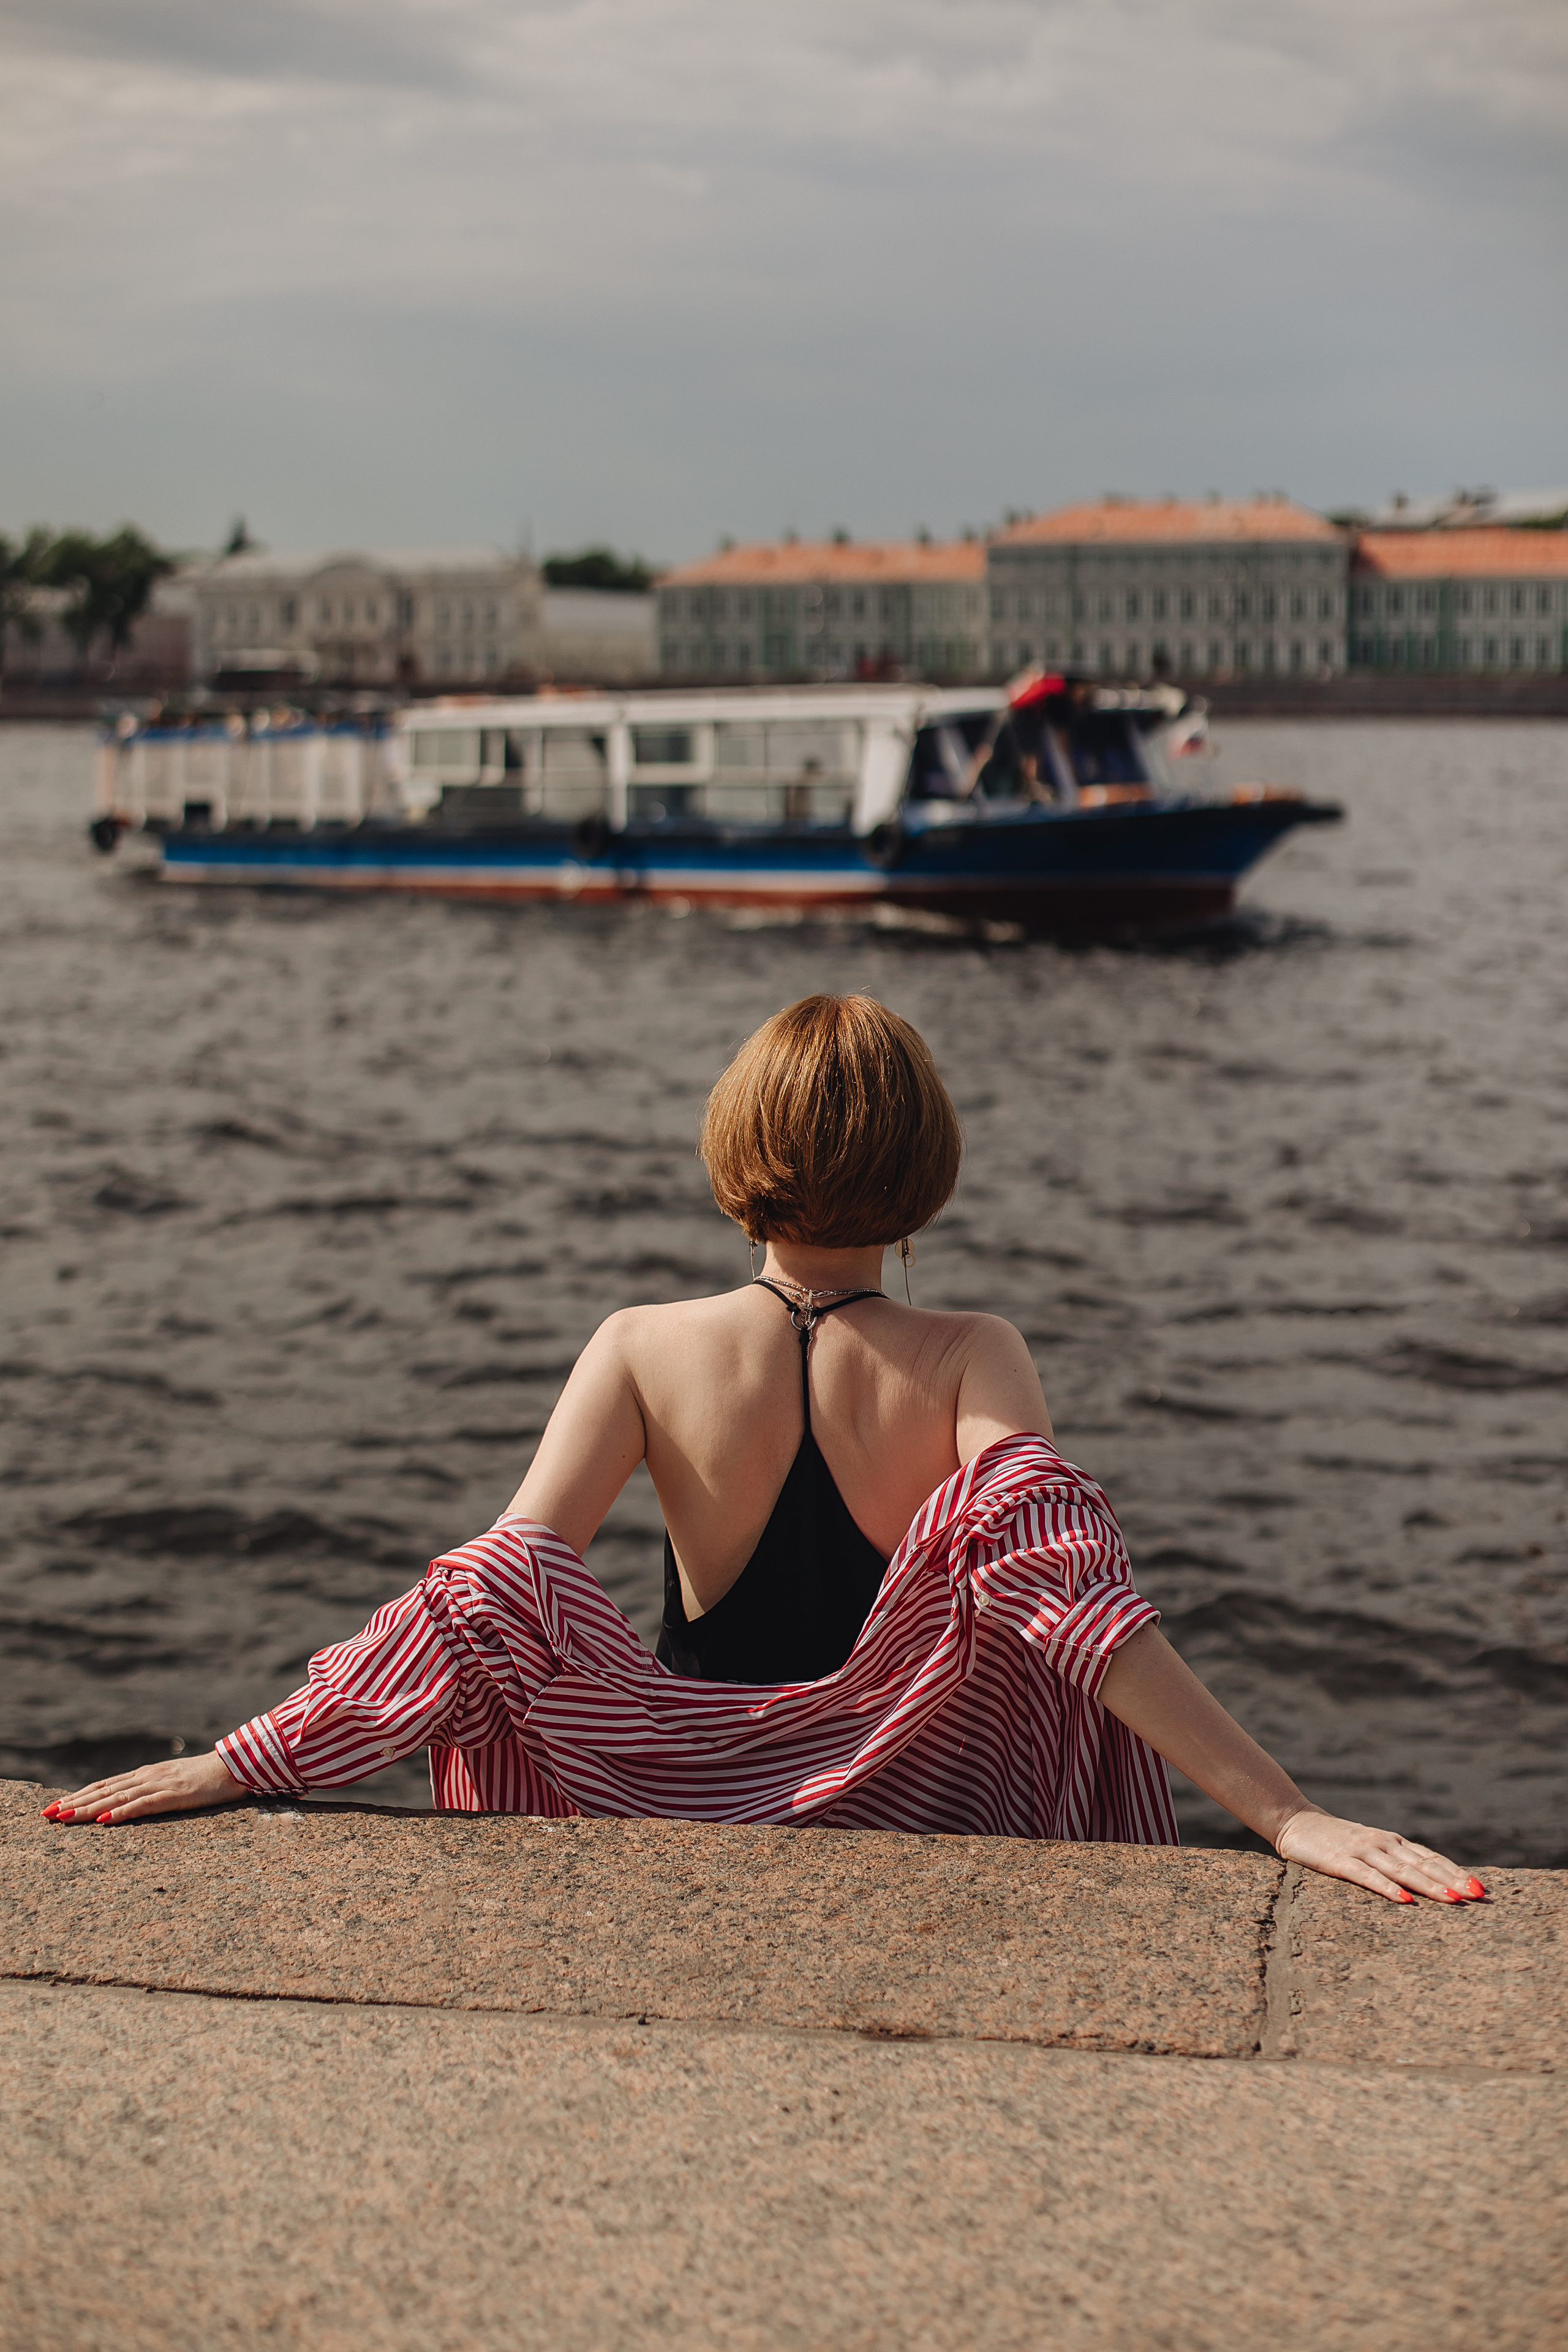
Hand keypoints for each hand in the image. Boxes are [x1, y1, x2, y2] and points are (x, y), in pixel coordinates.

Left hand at [42, 1752, 246, 1826]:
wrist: (236, 1766)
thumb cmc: (207, 1777)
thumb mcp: (174, 1781)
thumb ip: (152, 1789)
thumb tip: (130, 1801)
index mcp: (146, 1774)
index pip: (104, 1784)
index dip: (78, 1795)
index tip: (56, 1806)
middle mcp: (147, 1776)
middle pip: (103, 1790)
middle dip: (74, 1802)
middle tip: (48, 1814)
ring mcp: (159, 1784)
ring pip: (115, 1798)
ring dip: (87, 1808)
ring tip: (65, 1818)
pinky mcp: (173, 1795)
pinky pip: (141, 1805)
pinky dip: (120, 1813)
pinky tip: (103, 1821)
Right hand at [1275, 1807, 1485, 1903]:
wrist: (1295, 1820)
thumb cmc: (1335, 1839)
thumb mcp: (1369, 1846)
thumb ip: (1394, 1859)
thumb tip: (1427, 1878)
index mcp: (1392, 1841)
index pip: (1431, 1857)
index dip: (1456, 1872)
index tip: (1480, 1888)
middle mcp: (1383, 1843)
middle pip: (1423, 1864)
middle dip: (1452, 1880)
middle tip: (1477, 1895)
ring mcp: (1362, 1850)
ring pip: (1402, 1870)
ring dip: (1429, 1885)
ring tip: (1452, 1900)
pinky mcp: (1341, 1861)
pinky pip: (1369, 1876)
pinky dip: (1388, 1888)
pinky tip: (1404, 1900)